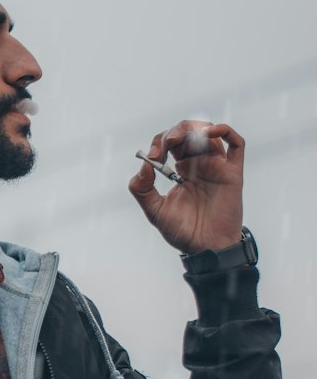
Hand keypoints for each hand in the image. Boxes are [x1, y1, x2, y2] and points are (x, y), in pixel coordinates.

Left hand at [129, 120, 244, 254]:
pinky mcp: (232, 173)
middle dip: (174, 132)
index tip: (152, 157)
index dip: (159, 142)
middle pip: (188, 132)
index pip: (170, 143)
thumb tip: (144, 164)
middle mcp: (200, 164)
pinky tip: (210, 132)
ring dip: (194, 129)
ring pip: (209, 133)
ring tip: (180, 140)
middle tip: (166, 145)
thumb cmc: (183, 232)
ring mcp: (217, 167)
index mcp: (182, 170)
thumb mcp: (154, 211)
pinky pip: (236, 144)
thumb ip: (142, 188)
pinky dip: (225, 131)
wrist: (206, 249)